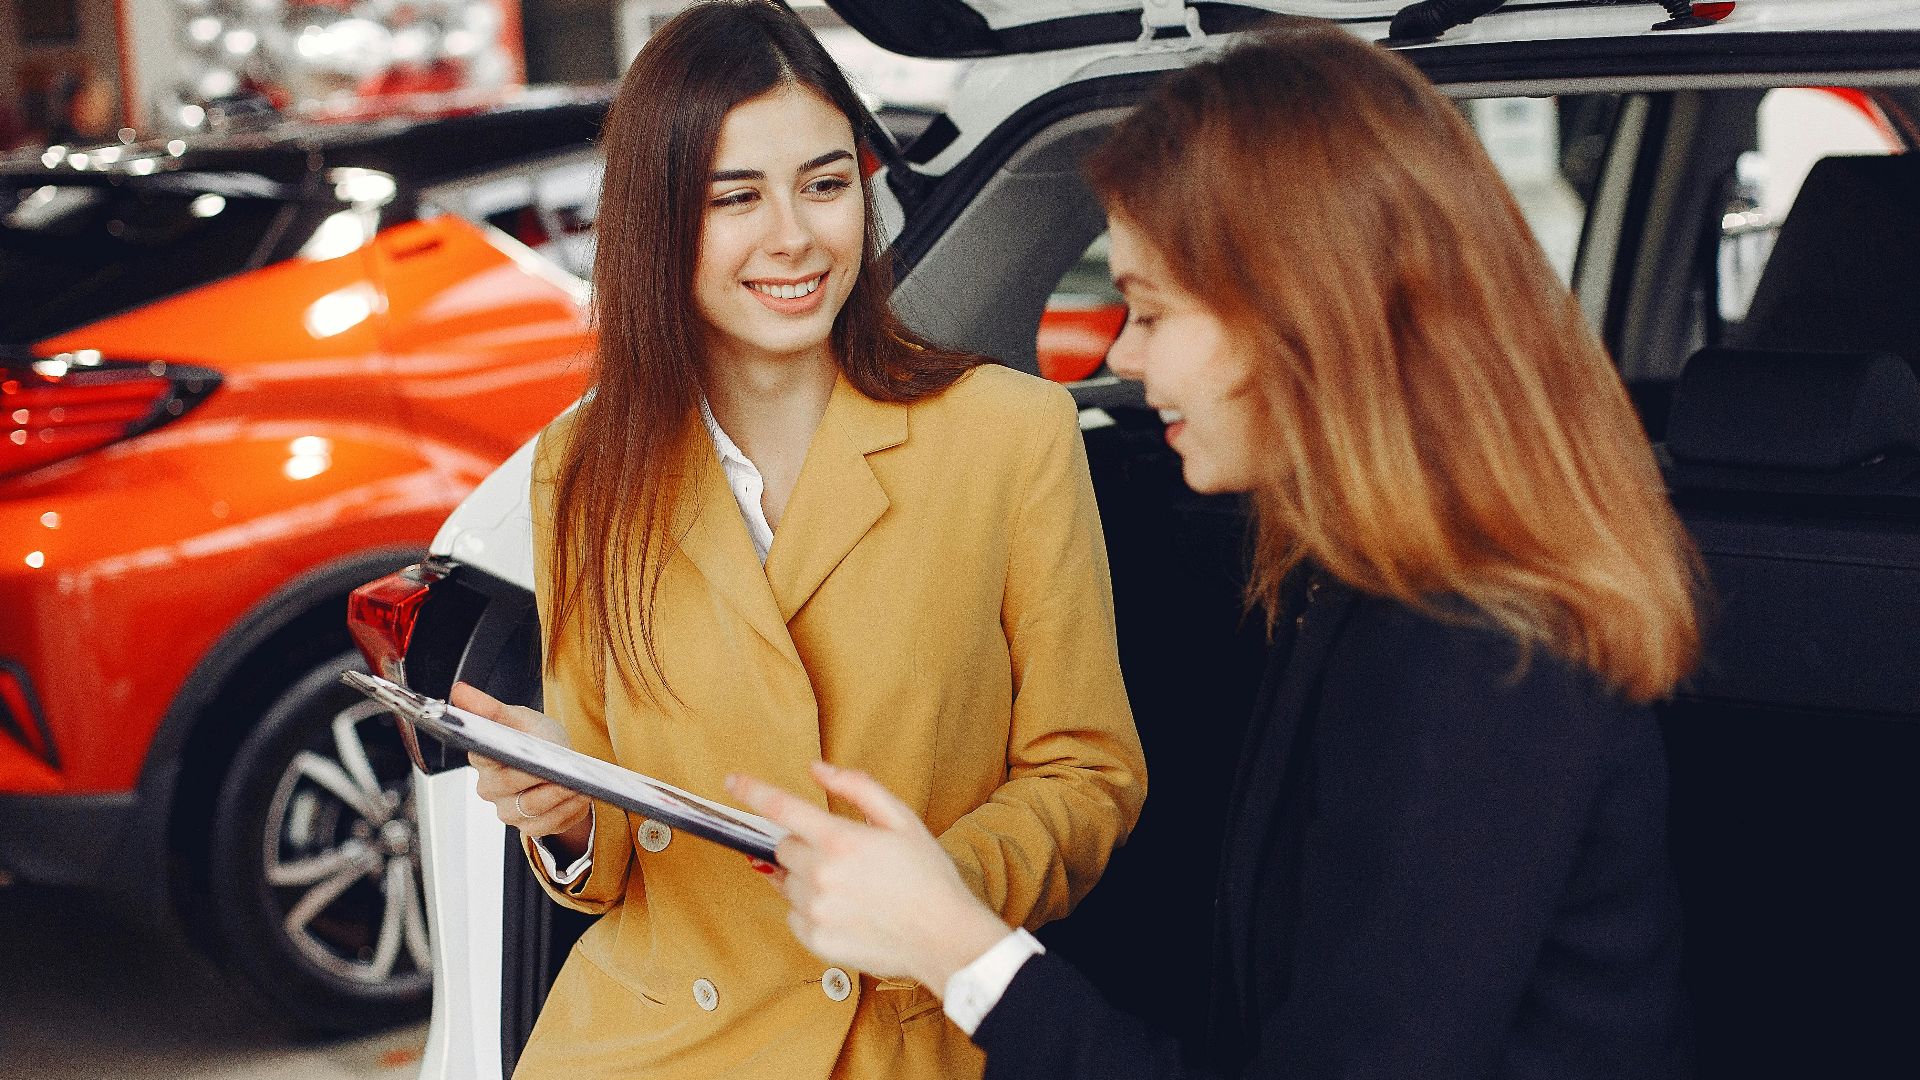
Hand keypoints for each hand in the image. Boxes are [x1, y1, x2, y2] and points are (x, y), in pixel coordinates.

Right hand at [453, 682, 591, 854]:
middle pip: (510, 784)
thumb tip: (459, 691)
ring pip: (532, 808)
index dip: (496, 752)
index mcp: (482, 758)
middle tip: (562, 767)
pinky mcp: (529, 827)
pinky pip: (549, 824)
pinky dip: (568, 810)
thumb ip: (491, 708)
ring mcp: (507, 811)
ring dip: (559, 794)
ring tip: (579, 783)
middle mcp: (489, 788)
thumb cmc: (534, 738)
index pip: (482, 755)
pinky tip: (581, 796)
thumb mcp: (518, 718)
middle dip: (538, 775)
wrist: (558, 765)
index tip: (515, 749)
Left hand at [727, 762, 1012, 993]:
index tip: (733, 782)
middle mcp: (820, 875)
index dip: (752, 791)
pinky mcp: (815, 940)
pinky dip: (810, 909)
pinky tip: (845, 910)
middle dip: (805, 846)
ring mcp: (815, 911)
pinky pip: (793, 916)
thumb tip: (817, 770)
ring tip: (849, 887)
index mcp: (840, 840)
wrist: (944, 937)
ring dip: (806, 878)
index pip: (781, 808)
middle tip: (842, 856)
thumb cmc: (928, 876)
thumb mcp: (902, 819)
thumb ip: (857, 788)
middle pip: (783, 848)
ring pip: (786, 882)